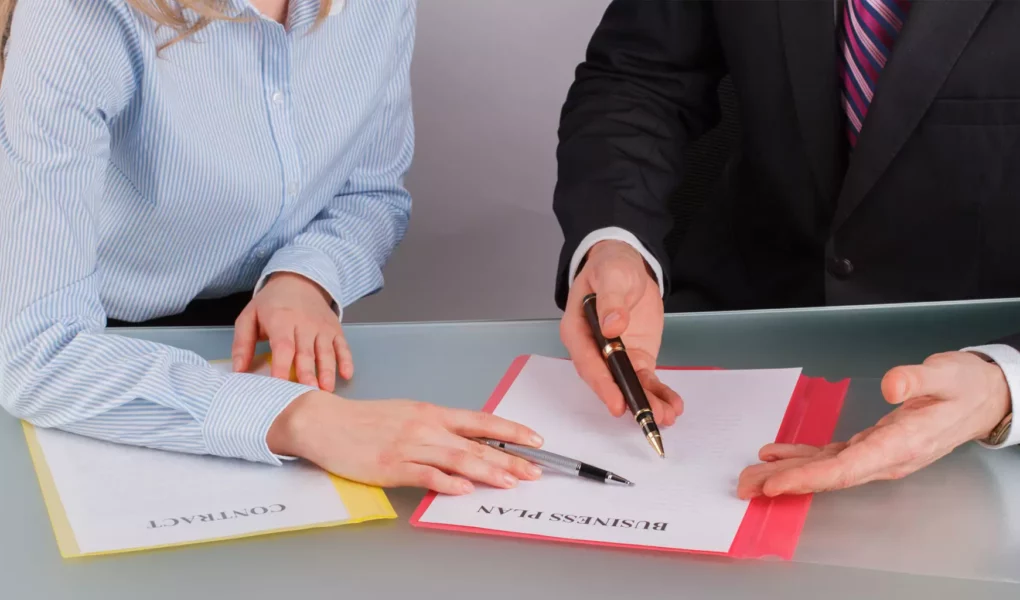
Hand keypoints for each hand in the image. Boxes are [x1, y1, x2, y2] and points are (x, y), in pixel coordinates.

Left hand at [232, 272, 352, 391]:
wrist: (299, 280)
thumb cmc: (272, 303)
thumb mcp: (249, 317)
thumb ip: (242, 344)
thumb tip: (238, 370)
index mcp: (281, 319)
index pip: (283, 346)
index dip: (281, 366)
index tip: (279, 384)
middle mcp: (304, 323)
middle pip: (306, 352)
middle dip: (308, 373)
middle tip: (308, 392)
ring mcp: (322, 327)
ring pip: (326, 351)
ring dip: (327, 371)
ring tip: (326, 390)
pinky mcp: (335, 329)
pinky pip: (343, 346)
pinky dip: (347, 360)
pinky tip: (347, 374)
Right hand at [267, 391, 544, 494]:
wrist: (326, 422)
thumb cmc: (364, 420)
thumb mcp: (407, 414)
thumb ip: (437, 428)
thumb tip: (466, 441)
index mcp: (431, 412)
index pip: (481, 421)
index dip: (511, 430)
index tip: (535, 438)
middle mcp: (425, 427)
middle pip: (476, 444)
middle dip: (509, 458)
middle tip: (534, 470)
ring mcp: (409, 447)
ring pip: (458, 459)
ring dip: (488, 471)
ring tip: (511, 482)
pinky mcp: (391, 466)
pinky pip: (425, 475)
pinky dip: (447, 482)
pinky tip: (464, 489)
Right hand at [561, 240, 681, 425]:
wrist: (627, 265)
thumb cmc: (611, 267)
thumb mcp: (611, 275)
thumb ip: (610, 300)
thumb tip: (612, 325)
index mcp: (577, 330)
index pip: (588, 362)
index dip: (602, 384)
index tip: (617, 402)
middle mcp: (593, 349)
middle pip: (608, 380)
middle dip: (628, 399)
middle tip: (647, 417)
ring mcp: (615, 356)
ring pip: (628, 384)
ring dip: (646, 402)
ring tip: (666, 416)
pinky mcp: (636, 357)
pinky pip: (645, 379)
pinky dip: (658, 393)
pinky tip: (672, 405)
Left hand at [737, 351, 1011, 497]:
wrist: (983, 398)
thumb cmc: (966, 387)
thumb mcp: (947, 375)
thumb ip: (918, 379)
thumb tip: (893, 385)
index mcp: (902, 444)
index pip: (848, 467)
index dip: (810, 477)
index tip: (778, 483)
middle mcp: (886, 457)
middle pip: (830, 475)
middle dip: (787, 482)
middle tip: (747, 487)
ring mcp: (878, 455)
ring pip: (826, 469)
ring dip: (788, 473)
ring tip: (751, 478)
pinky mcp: (872, 446)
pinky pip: (831, 456)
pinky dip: (802, 457)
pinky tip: (776, 456)